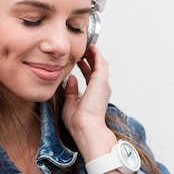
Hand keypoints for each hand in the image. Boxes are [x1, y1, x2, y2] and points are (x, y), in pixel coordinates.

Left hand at [62, 45, 115, 160]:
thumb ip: (70, 91)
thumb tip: (70, 78)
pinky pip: (100, 63)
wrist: (86, 128)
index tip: (80, 60)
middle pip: (98, 68)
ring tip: (87, 46)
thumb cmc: (78, 122)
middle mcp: (101, 89)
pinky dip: (96, 55)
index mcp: (94, 95)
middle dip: (91, 58)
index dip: (86, 67)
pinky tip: (91, 48)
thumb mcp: (70, 104)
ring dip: (95, 54)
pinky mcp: (101, 81)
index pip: (91, 77)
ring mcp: (103, 85)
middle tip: (84, 49)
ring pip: (101, 64)